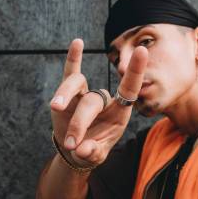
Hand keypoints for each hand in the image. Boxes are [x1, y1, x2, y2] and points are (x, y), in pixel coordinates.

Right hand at [49, 38, 147, 166]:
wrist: (75, 150)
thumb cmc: (92, 150)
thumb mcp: (96, 155)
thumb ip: (92, 153)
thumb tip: (83, 149)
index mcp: (118, 113)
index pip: (129, 89)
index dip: (135, 71)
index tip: (142, 50)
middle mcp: (104, 100)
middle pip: (92, 102)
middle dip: (79, 123)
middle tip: (72, 144)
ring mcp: (85, 94)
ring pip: (75, 84)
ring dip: (64, 96)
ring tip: (55, 110)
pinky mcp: (69, 94)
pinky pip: (71, 73)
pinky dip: (73, 58)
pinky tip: (78, 42)